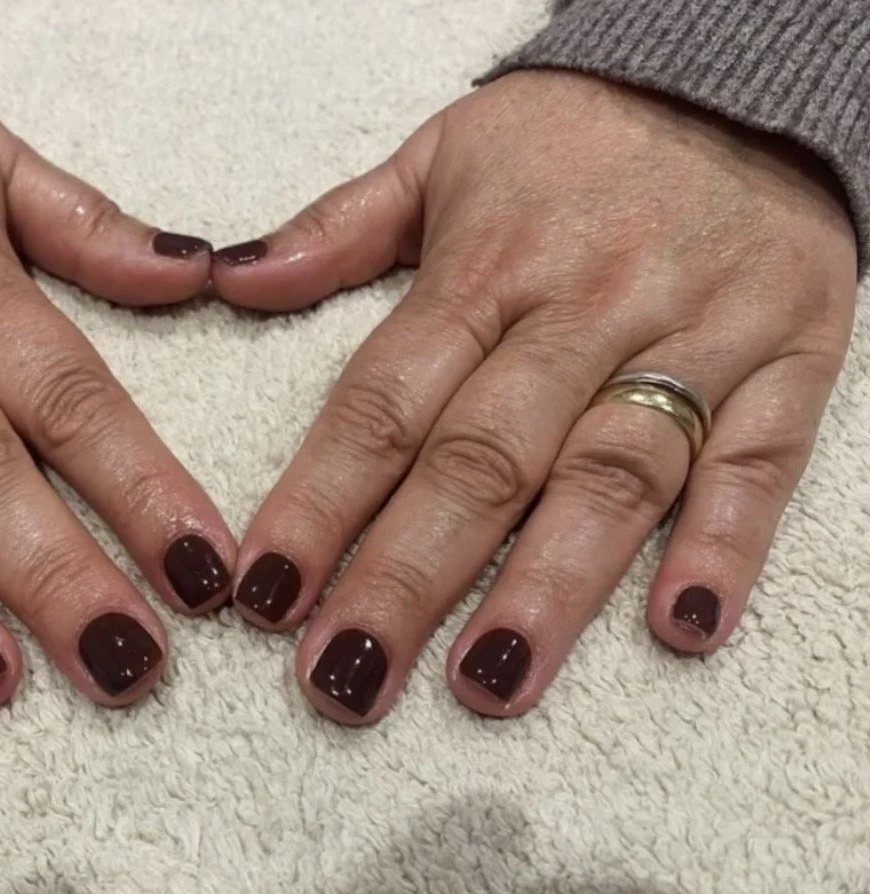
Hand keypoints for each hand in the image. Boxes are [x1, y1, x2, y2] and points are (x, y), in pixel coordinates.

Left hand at [212, 70, 857, 722]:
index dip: (319, 501)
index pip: (386, 400)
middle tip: (344, 678)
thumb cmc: (576, 135)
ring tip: (483, 682)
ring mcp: (693, 336)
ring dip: (546, 586)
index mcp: (489, 263)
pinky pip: (759, 460)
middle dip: (405, 576)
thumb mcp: (446, 152)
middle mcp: (584, 307)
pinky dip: (724, 544)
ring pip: (611, 474)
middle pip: (483, 460)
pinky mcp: (787, 361)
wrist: (741, 84)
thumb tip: (231, 278)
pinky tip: (681, 628)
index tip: (265, 593)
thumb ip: (340, 226)